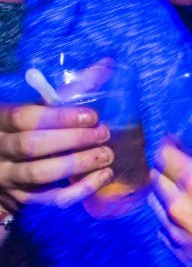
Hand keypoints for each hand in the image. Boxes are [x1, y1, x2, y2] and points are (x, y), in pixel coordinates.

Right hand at [0, 103, 114, 212]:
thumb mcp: (36, 110)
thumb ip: (64, 94)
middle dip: (72, 140)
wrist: (4, 167)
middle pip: (32, 145)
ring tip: (107, 155)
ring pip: (41, 173)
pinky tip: (103, 176)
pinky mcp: (24, 199)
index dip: (59, 117)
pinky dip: (81, 188)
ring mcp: (9, 177)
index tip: (91, 116)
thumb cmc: (28, 130)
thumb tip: (105, 68)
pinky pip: (53, 198)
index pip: (23, 117)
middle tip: (103, 134)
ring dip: (79, 164)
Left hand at [152, 116, 191, 266]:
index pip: (165, 154)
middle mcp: (179, 204)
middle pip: (155, 176)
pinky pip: (161, 227)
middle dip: (164, 165)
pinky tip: (186, 216)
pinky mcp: (180, 249)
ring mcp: (176, 229)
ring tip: (180, 188)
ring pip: (154, 202)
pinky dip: (168, 216)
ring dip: (162, 190)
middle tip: (180, 162)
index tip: (176, 141)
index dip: (167, 143)